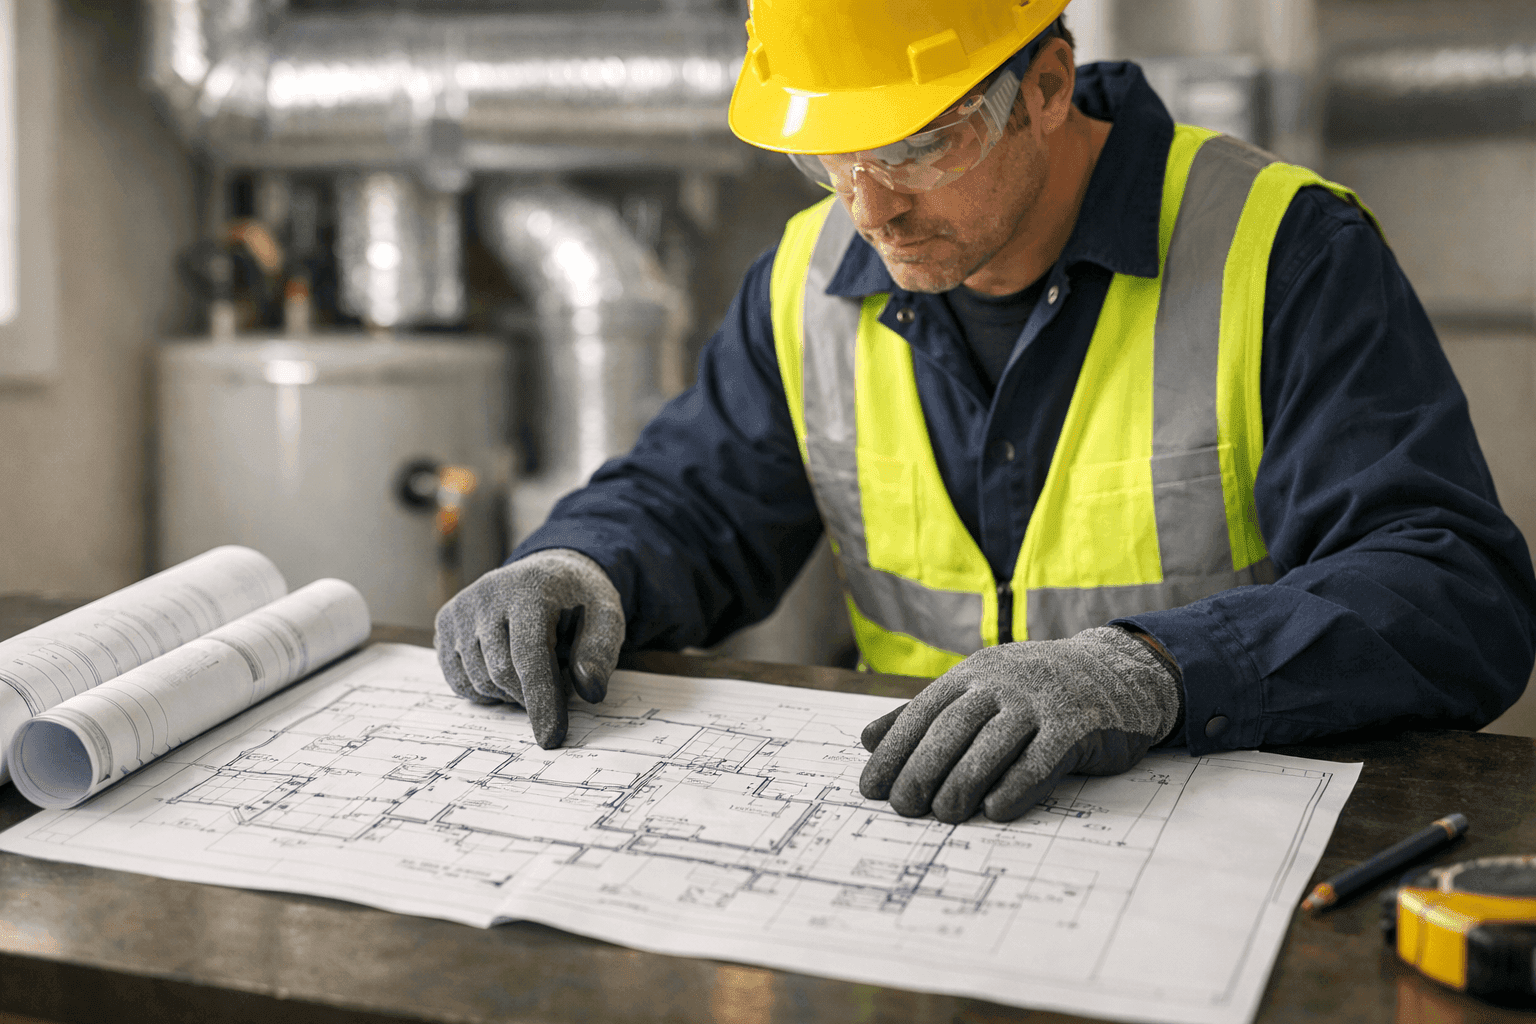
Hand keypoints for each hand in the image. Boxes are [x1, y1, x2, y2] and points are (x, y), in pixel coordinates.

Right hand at [434, 548, 624, 748]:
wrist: (549, 573)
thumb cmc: (580, 602)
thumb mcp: (607, 619)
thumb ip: (600, 652)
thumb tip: (589, 690)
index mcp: (531, 590)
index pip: (529, 656)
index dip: (541, 701)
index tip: (550, 739)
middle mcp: (488, 594)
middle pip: (501, 673)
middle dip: (530, 698)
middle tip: (554, 689)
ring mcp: (462, 607)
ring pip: (478, 681)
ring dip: (508, 694)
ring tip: (532, 672)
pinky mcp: (446, 621)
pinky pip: (458, 679)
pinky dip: (484, 690)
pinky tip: (506, 673)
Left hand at [858, 626, 1181, 822]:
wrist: (1115, 672)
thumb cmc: (1035, 691)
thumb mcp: (977, 690)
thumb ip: (925, 714)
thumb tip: (867, 739)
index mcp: (971, 675)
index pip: (921, 715)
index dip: (893, 752)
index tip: (871, 789)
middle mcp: (1002, 684)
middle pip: (952, 730)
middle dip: (922, 770)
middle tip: (904, 808)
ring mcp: (1040, 702)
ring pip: (992, 744)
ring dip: (963, 782)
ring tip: (944, 814)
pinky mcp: (1077, 726)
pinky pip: (1042, 759)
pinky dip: (1016, 785)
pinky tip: (995, 810)